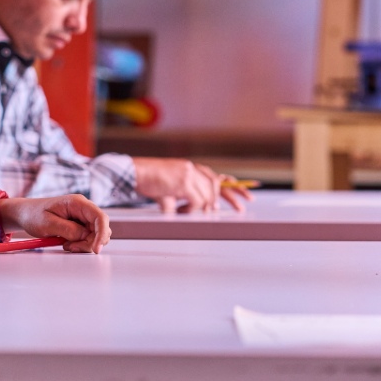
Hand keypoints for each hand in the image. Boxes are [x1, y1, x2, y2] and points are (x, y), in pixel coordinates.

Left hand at [0, 194, 110, 253]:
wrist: (25, 214)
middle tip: (70, 247)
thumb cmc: (33, 215)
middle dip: (89, 242)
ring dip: (84, 244)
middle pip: (101, 228)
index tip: (96, 249)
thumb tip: (85, 236)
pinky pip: (88, 237)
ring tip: (66, 244)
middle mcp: (84, 208)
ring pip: (96, 234)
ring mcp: (82, 217)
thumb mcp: (48, 224)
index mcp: (77, 203)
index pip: (100, 217)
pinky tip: (67, 243)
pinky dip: (80, 244)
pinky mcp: (80, 225)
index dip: (102, 234)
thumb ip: (68, 230)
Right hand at [132, 157, 254, 212]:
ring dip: (201, 208)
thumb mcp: (168, 186)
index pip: (216, 176)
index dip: (233, 186)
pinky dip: (190, 210)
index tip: (247, 194)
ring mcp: (187, 174)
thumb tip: (187, 210)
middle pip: (218, 185)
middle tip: (241, 209)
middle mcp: (191, 169)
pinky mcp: (181, 183)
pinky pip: (194, 201)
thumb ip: (181, 195)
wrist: (133, 173)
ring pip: (206, 196)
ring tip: (190, 212)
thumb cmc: (148, 181)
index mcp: (190, 168)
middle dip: (232, 198)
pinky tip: (181, 211)